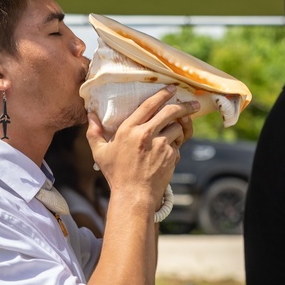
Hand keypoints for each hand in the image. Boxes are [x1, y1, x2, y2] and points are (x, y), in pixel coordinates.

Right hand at [87, 86, 198, 208]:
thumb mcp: (100, 153)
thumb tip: (91, 114)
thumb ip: (94, 132)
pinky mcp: (170, 155)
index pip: (148, 105)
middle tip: (193, 103)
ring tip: (176, 132)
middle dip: (184, 105)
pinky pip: (178, 145)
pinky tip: (169, 152)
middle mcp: (146, 134)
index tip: (171, 88)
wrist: (133, 196)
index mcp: (128, 129)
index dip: (162, 94)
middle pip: (170, 111)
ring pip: (177, 127)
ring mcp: (160, 145)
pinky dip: (176, 146)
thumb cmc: (116, 175)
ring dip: (179, 128)